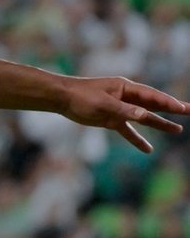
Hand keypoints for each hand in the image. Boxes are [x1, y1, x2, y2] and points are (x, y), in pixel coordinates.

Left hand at [60, 75, 186, 152]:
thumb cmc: (81, 96)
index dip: (169, 102)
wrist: (61, 99)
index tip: (184, 108)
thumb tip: (146, 115)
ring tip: (178, 130)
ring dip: (159, 124)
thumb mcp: (104, 103)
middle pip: (153, 105)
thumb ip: (125, 110)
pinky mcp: (110, 119)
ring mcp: (119, 109)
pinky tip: (148, 149)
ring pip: (143, 118)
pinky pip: (128, 131)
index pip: (152, 96)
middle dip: (171, 109)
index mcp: (125, 88)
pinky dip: (137, 139)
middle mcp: (125, 97)